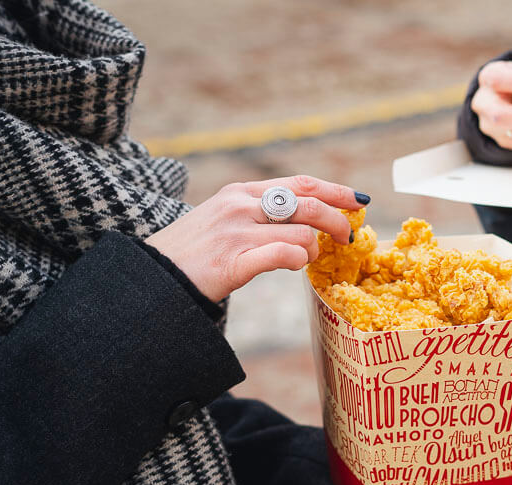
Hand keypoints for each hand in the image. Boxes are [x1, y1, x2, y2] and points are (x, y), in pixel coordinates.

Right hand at [145, 175, 366, 302]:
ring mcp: (236, 233)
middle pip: (308, 204)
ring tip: (306, 259)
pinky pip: (283, 256)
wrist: (152, 276)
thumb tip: (307, 220)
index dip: (336, 191)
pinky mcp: (233, 262)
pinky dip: (297, 261)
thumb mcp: (224, 216)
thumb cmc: (192, 250)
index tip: (359, 200)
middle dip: (338, 221)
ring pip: (302, 234)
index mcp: (241, 191)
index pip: (301, 182)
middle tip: (348, 237)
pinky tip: (292, 266)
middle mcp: (240, 206)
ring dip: (314, 250)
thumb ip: (260, 211)